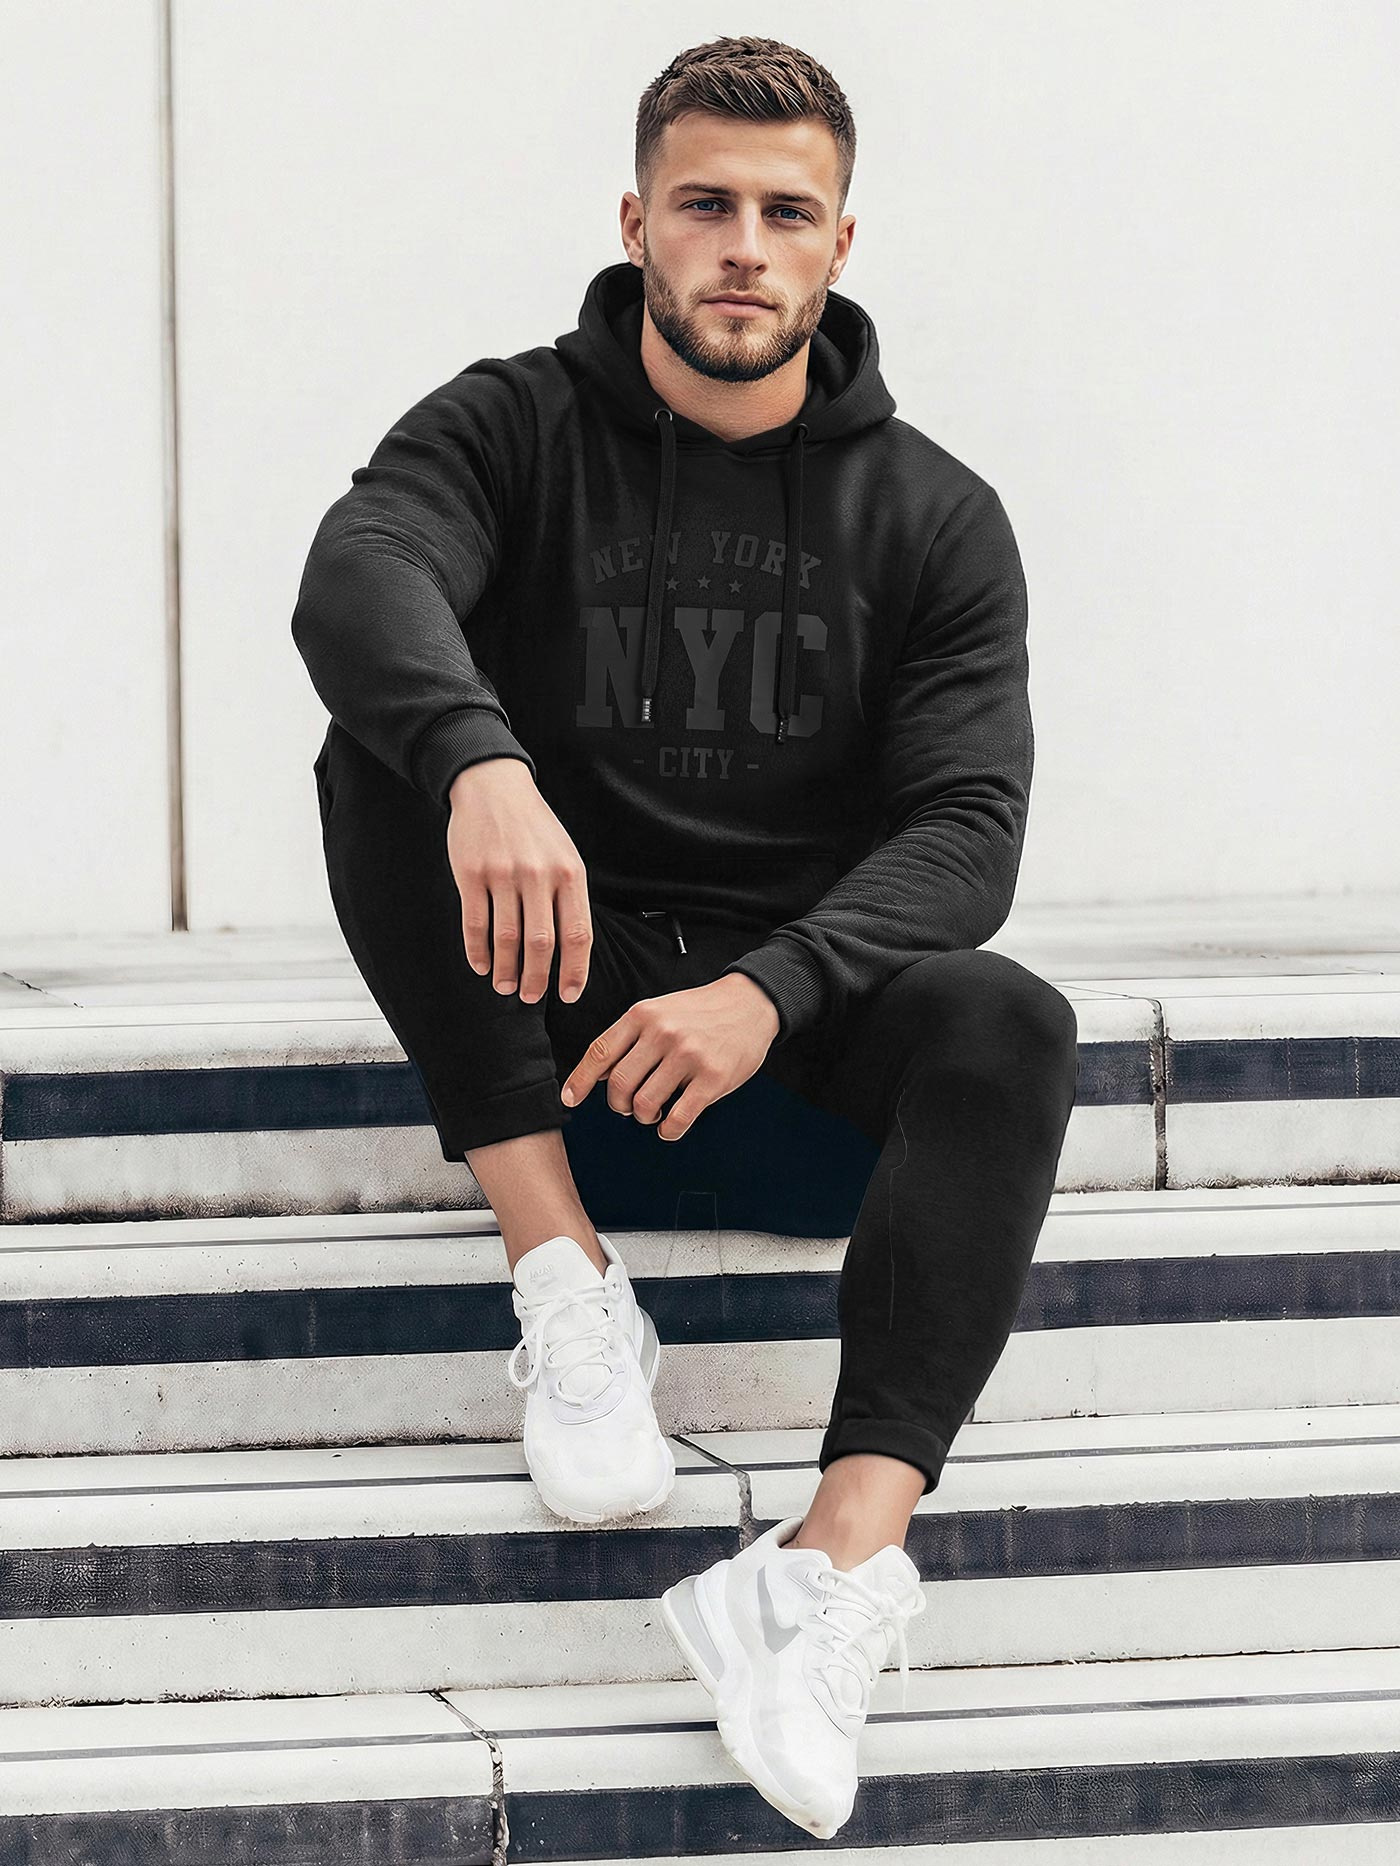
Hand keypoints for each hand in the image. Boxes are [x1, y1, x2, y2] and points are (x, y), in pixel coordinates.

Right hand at [446, 758, 592, 1004]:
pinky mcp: (471, 874)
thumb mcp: (565, 855)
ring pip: (507, 939)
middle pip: (541, 944)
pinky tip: (481, 965)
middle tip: (532, 997)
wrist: (494, 786)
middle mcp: (539, 875)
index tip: (569, 994)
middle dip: (537, 980)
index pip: (577, 934)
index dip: (574, 971)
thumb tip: (569, 950)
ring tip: (506, 985)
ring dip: (506, 970)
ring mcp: (503, 874)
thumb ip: (568, 897)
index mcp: (569, 873)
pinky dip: (477, 952)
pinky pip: (474, 923)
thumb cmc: (534, 827)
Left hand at [559, 974, 780, 1140]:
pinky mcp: (713, 1077)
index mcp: (643, 1015)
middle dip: (618, 1105)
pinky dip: (669, 1130)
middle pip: (619, 1084)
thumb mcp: (658, 1010)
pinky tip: (671, 1125)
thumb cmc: (700, 1011)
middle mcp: (663, 1033)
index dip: (580, 1080)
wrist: (750, 1003)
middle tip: (627, 1108)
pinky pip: (679, 1117)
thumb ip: (628, 1037)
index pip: (600, 1052)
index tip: (570, 1099)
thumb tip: (596, 1073)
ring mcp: (689, 1056)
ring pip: (645, 1104)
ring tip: (653, 1113)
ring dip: (644, 1117)